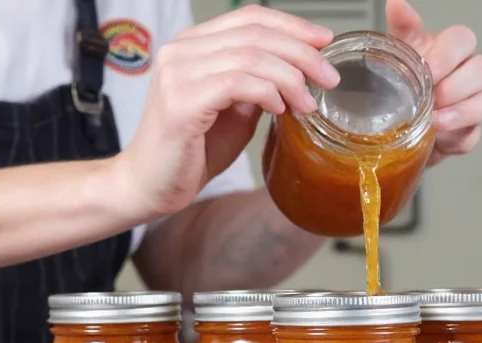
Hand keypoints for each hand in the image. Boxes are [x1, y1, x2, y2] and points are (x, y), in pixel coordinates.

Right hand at [116, 5, 340, 219]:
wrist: (152, 185)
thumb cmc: (193, 150)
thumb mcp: (236, 110)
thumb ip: (259, 86)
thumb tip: (297, 73)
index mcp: (194, 45)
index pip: (249, 18)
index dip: (292, 25)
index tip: (325, 42)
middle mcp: (182, 50)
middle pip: (254, 33)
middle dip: (302, 53)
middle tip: (329, 77)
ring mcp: (178, 73)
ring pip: (250, 56)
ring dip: (290, 78)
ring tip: (308, 103)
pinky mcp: (181, 101)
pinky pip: (236, 83)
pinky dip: (267, 93)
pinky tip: (280, 110)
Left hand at [386, 0, 481, 166]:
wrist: (393, 127)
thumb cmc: (401, 84)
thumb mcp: (398, 53)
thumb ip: (402, 27)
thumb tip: (396, 3)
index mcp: (449, 51)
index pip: (464, 39)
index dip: (450, 54)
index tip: (428, 68)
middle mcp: (465, 74)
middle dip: (456, 85)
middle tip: (432, 97)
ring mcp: (471, 104)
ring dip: (462, 112)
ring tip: (436, 121)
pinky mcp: (467, 133)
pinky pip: (473, 135)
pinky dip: (456, 138)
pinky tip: (439, 138)